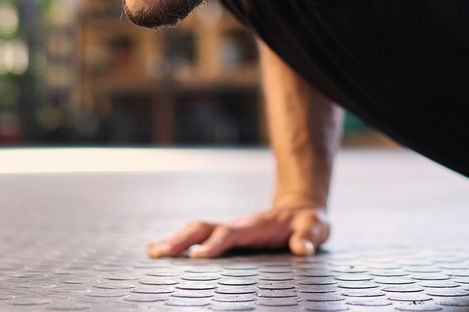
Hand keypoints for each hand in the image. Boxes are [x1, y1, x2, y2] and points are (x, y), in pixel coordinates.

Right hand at [147, 206, 328, 258]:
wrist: (300, 209)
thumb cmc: (308, 222)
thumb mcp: (316, 227)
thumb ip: (310, 236)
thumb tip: (303, 248)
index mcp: (255, 225)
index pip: (230, 233)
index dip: (214, 245)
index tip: (197, 258)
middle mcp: (237, 225)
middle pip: (204, 228)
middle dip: (182, 240)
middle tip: (159, 254)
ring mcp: (229, 228)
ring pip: (196, 230)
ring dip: (174, 240)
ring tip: (152, 252)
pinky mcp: (225, 234)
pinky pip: (197, 236)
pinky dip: (176, 240)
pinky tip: (157, 249)